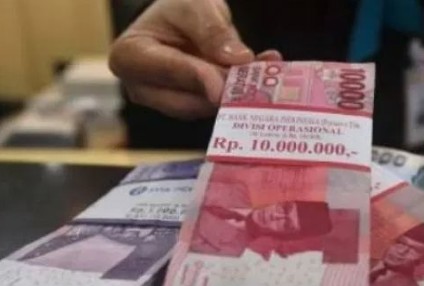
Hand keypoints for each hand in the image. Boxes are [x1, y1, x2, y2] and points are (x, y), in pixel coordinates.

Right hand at [109, 0, 280, 118]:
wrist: (182, 21)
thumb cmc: (178, 10)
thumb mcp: (193, 5)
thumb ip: (212, 29)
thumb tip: (237, 59)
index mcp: (130, 56)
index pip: (167, 71)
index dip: (198, 79)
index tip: (223, 87)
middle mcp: (143, 88)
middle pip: (187, 99)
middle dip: (223, 90)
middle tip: (256, 81)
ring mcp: (167, 104)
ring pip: (205, 107)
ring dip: (237, 94)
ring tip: (266, 75)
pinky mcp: (191, 110)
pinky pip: (217, 107)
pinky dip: (241, 94)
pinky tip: (264, 77)